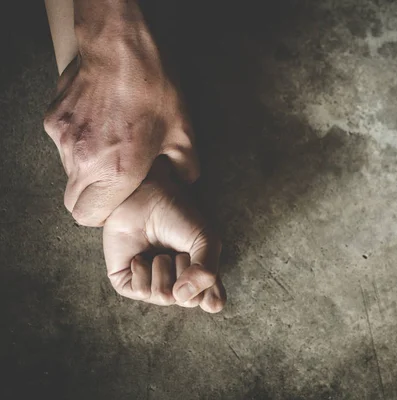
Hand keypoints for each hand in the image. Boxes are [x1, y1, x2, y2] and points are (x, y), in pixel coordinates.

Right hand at [44, 1, 199, 226]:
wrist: (121, 46)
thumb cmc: (154, 90)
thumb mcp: (184, 133)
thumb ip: (185, 168)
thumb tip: (185, 180)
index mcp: (116, 171)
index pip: (89, 216)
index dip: (103, 214)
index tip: (118, 202)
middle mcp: (83, 160)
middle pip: (73, 201)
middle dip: (94, 198)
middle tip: (116, 179)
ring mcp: (63, 139)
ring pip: (68, 172)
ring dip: (88, 168)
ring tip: (113, 145)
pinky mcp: (53, 120)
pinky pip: (63, 145)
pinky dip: (79, 143)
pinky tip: (101, 124)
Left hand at [103, 158, 224, 311]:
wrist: (145, 199)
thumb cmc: (178, 216)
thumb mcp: (205, 240)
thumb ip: (206, 272)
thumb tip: (182, 297)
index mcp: (199, 277)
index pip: (212, 302)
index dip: (211, 295)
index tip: (209, 280)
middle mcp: (177, 285)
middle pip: (189, 301)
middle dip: (186, 272)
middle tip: (180, 252)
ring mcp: (153, 285)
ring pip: (164, 296)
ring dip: (164, 268)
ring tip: (160, 251)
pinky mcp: (128, 284)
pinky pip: (141, 291)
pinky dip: (143, 270)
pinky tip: (140, 256)